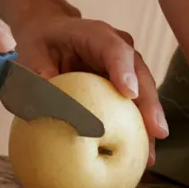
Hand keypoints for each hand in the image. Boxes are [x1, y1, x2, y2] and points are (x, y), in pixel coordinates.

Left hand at [10, 2, 168, 162]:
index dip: (124, 71)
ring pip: (144, 92)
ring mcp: (126, 66)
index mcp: (95, 34)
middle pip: (140, 74)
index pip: (116, 49)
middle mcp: (118, 48)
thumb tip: (46, 100)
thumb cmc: (42, 41)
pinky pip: (136, 105)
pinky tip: (140, 155)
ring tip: (150, 155)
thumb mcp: (32, 51)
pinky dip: (139, 128)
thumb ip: (38, 71)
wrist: (51, 32)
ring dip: (149, 123)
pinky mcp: (125, 83)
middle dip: (150, 103)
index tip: (130, 94)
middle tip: (156, 131)